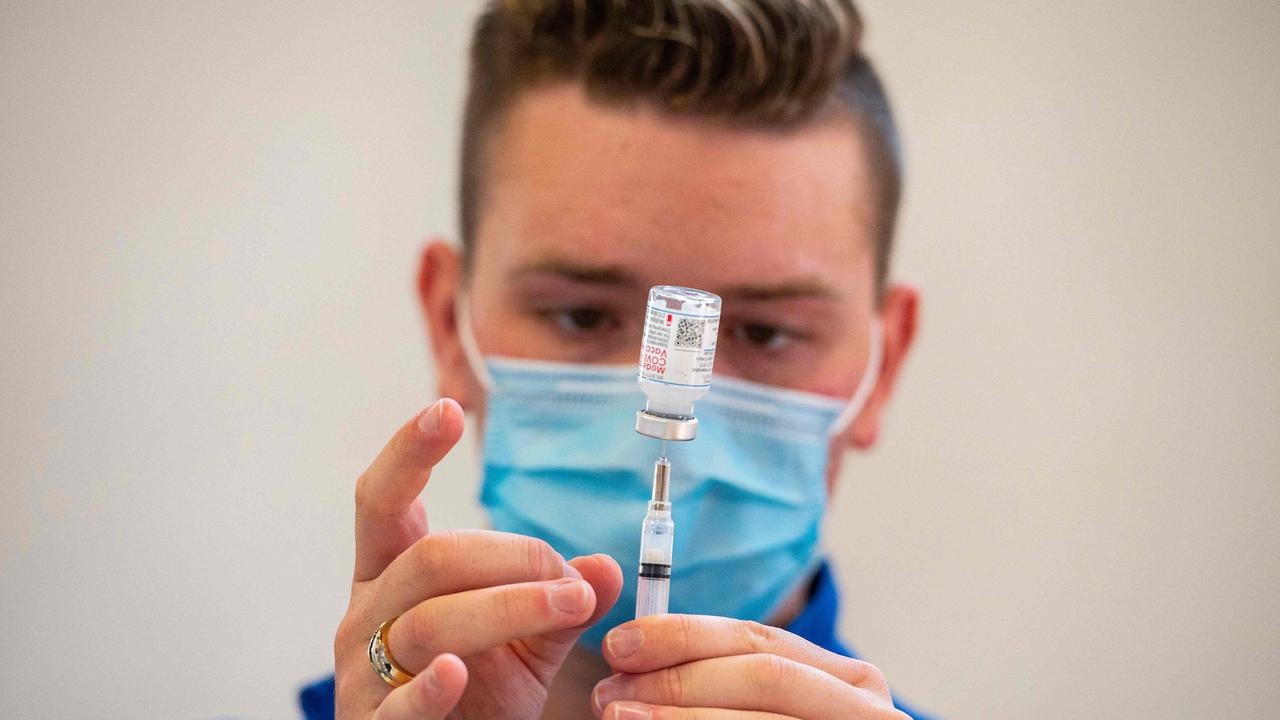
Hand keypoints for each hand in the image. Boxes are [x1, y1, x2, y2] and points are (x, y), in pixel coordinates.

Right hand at [334, 399, 623, 719]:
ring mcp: (363, 672)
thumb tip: (607, 567)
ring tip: (569, 606)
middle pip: (430, 559)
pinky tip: (458, 672)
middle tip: (569, 577)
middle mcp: (366, 613)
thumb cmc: (480, 699)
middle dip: (510, 556)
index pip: (383, 501)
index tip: (447, 409)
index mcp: (390, 576)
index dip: (408, 453)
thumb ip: (561, 602)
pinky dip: (428, 687)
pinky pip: (400, 704)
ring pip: (428, 622)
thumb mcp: (528, 643)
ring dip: (508, 607)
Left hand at [593, 614, 907, 719]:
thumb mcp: (765, 710)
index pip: (759, 640)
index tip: (619, 642)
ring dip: (680, 716)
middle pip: (763, 675)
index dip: (684, 635)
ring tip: (620, 716)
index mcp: (849, 682)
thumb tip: (631, 660)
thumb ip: (724, 683)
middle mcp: (868, 712)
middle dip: (679, 678)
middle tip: (611, 691)